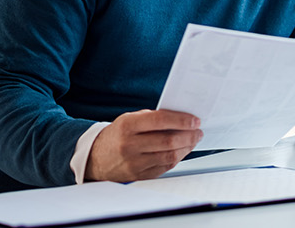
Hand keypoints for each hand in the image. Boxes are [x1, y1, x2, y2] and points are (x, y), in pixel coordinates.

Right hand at [84, 109, 201, 181]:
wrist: (96, 157)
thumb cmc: (117, 135)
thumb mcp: (129, 119)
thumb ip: (152, 118)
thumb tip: (181, 119)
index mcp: (127, 126)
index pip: (160, 121)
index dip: (181, 120)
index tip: (195, 120)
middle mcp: (129, 145)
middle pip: (168, 140)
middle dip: (189, 135)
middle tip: (198, 131)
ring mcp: (134, 163)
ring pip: (169, 156)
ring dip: (186, 147)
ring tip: (193, 140)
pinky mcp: (139, 176)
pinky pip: (165, 167)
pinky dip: (177, 158)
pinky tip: (181, 151)